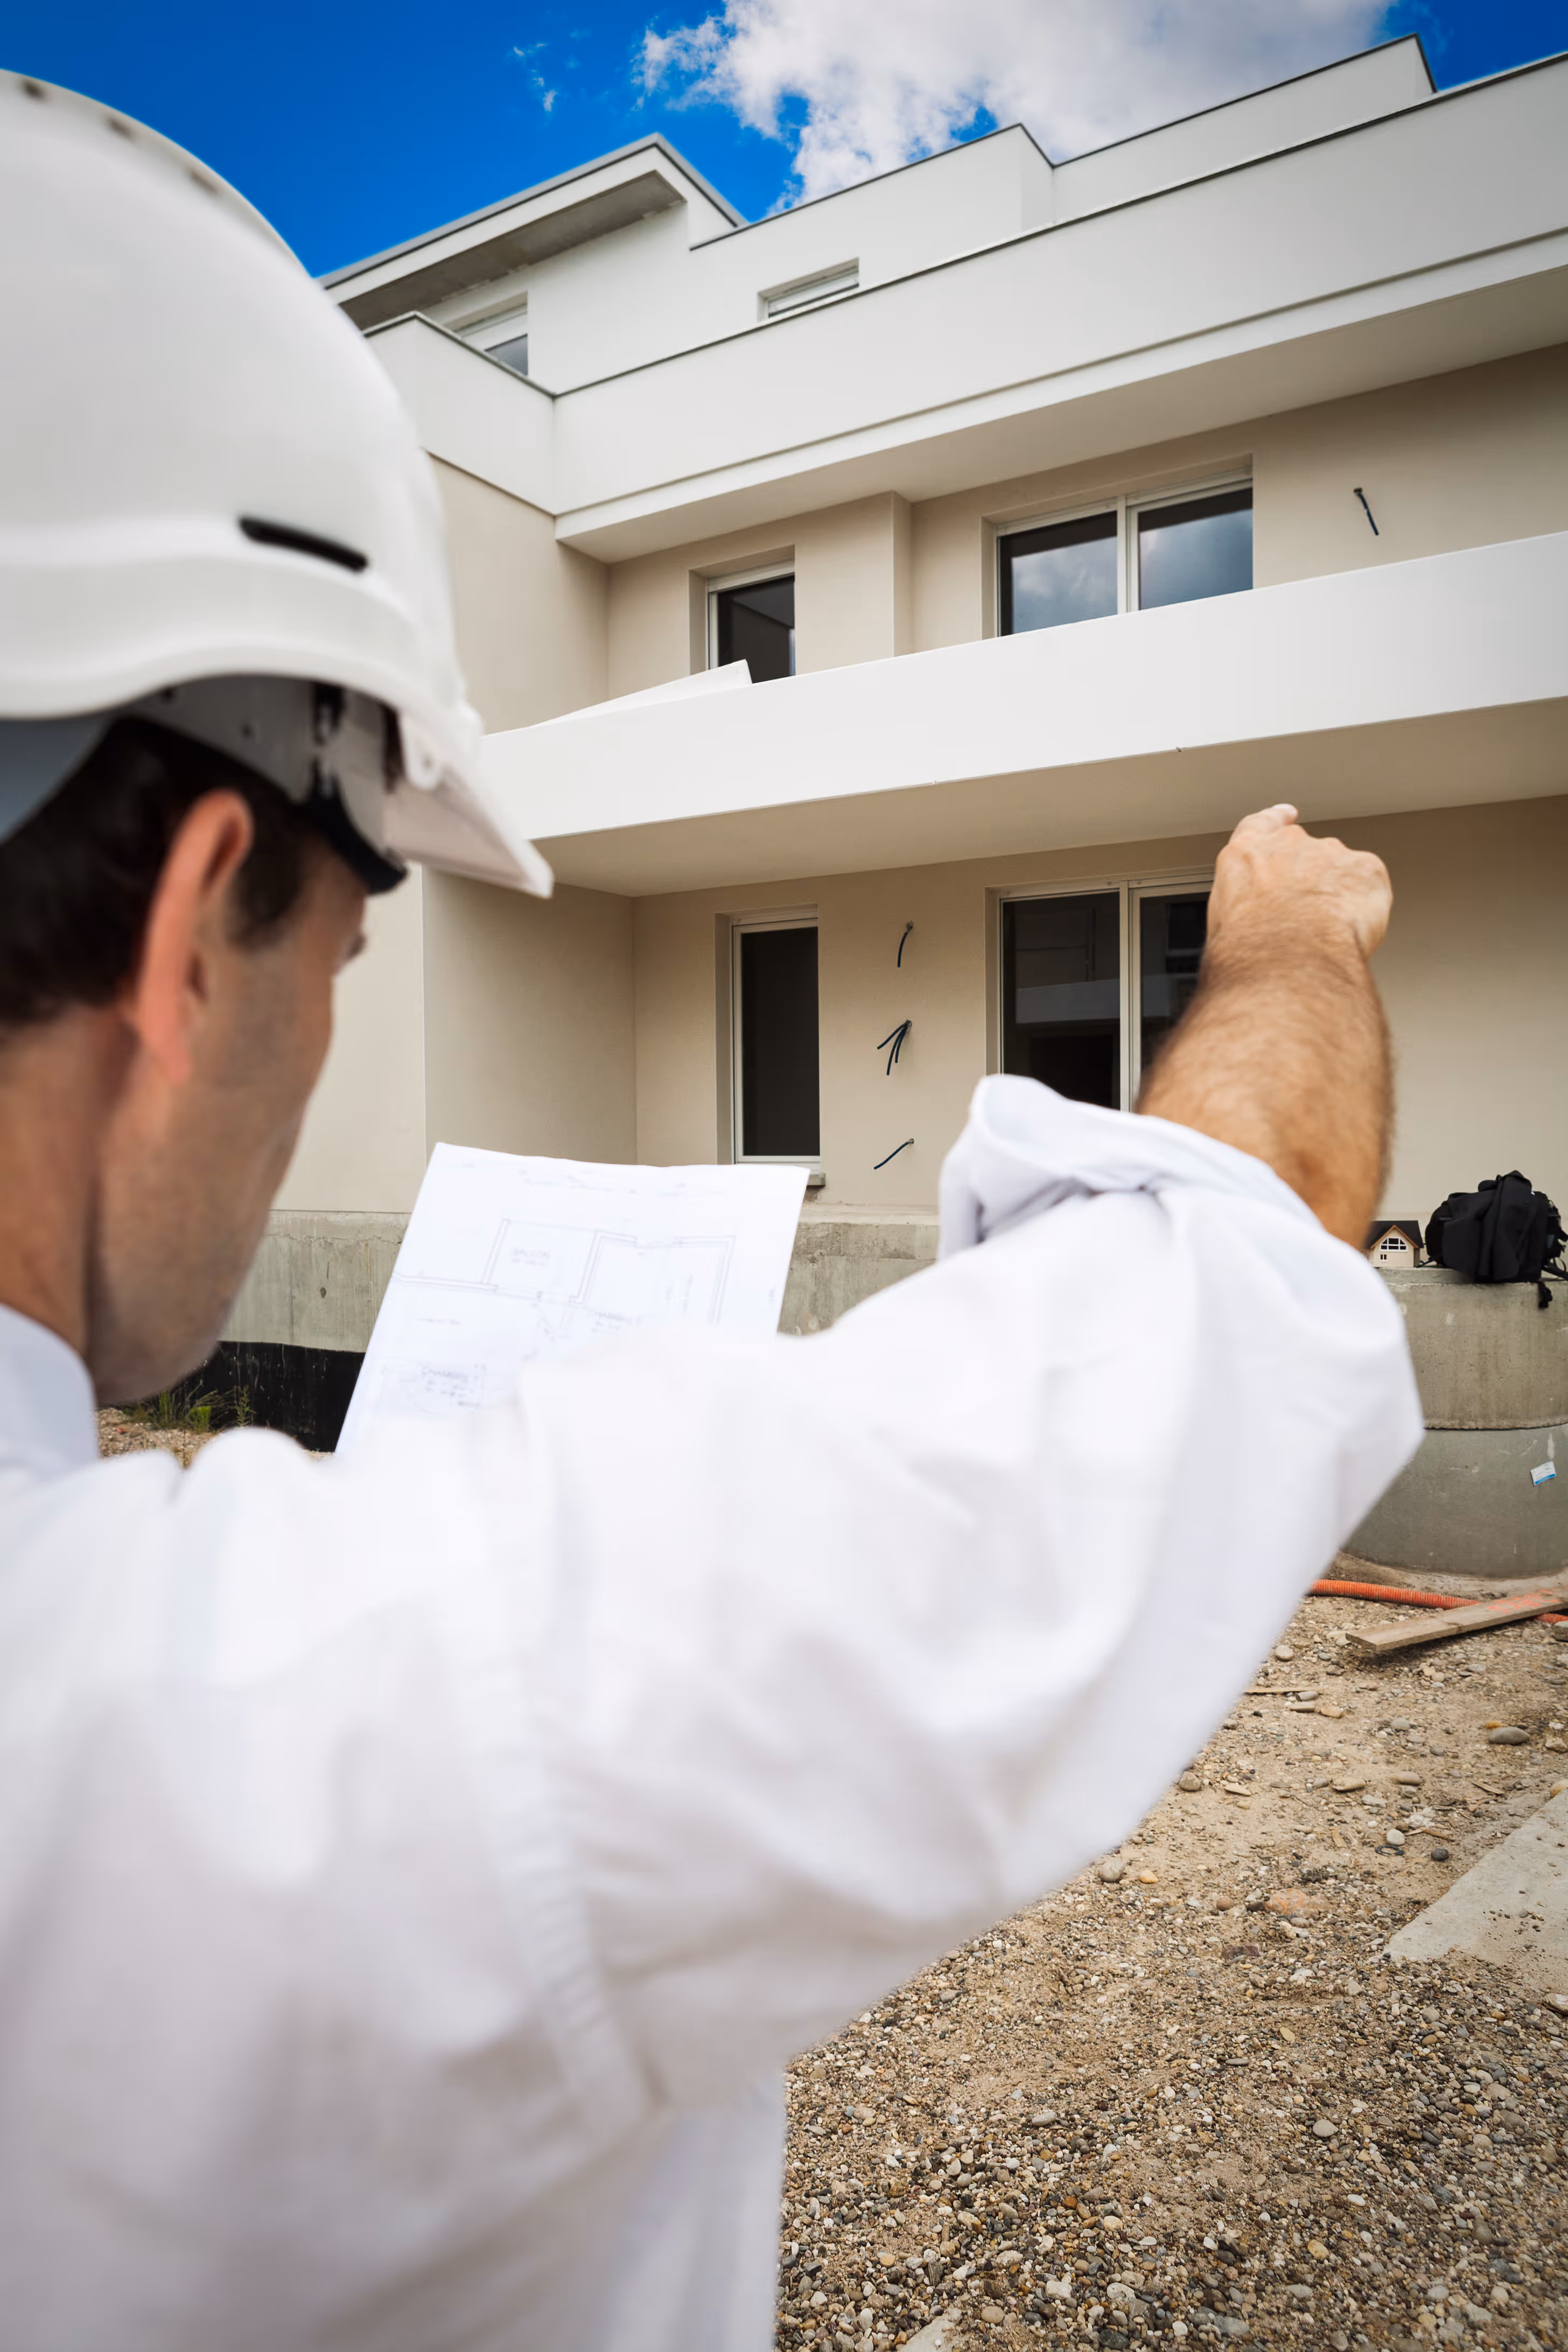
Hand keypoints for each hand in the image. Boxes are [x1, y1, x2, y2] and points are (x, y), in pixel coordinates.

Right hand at [1208, 805, 1391, 961]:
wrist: (1289, 958)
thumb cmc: (1253, 945)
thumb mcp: (1226, 922)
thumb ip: (1246, 903)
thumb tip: (1255, 922)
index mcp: (1248, 854)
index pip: (1261, 825)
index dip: (1275, 820)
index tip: (1285, 815)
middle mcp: (1289, 845)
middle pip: (1307, 853)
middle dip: (1311, 879)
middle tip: (1308, 915)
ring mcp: (1329, 853)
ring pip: (1341, 871)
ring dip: (1338, 895)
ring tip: (1326, 933)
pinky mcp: (1365, 867)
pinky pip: (1370, 884)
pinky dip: (1364, 905)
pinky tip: (1349, 929)